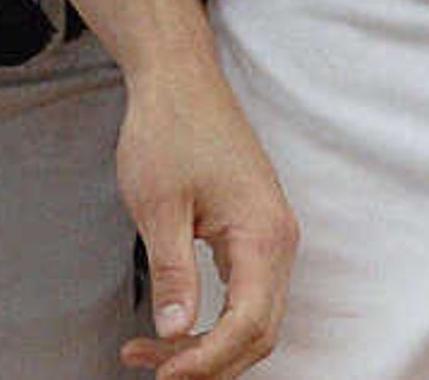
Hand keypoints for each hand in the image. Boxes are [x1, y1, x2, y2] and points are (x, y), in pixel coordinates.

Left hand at [114, 48, 297, 377]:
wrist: (179, 77)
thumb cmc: (169, 128)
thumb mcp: (159, 205)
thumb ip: (174, 272)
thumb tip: (175, 332)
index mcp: (264, 234)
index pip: (248, 324)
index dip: (207, 360)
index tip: (162, 372)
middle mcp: (279, 240)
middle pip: (258, 331)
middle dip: (207, 361)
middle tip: (151, 366)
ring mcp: (270, 236)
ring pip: (252, 317)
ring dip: (208, 344)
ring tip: (150, 349)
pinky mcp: (254, 231)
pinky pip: (245, 294)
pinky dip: (213, 319)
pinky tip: (175, 323)